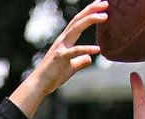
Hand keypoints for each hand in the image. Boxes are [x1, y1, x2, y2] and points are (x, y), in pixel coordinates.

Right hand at [10, 0, 105, 115]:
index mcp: (65, 40)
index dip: (89, 12)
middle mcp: (62, 40)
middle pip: (78, 20)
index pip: (78, 22)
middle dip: (91, 10)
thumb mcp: (70, 67)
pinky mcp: (60, 58)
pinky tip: (97, 50)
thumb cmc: (53, 75)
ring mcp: (61, 47)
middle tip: (105, 3)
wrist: (39, 85)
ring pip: (76, 28)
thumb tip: (89, 58)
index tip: (100, 4)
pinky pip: (75, 51)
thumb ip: (80, 61)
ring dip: (90, 20)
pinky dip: (86, 49)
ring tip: (105, 16)